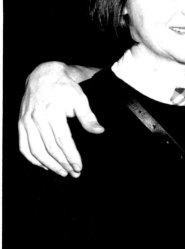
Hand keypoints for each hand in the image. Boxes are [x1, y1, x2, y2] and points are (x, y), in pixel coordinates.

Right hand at [18, 62, 103, 176]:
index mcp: (52, 111)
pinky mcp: (21, 123)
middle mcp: (37, 117)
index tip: (79, 166)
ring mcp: (26, 121)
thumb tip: (99, 131)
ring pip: (36, 150)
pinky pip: (23, 146)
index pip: (62, 140)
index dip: (71, 155)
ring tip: (62, 172)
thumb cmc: (64, 88)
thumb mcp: (80, 99)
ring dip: (49, 164)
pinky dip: (33, 159)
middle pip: (50, 148)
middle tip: (74, 173)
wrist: (44, 75)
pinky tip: (45, 166)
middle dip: (63, 163)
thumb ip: (88, 117)